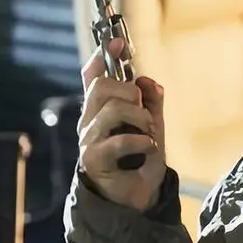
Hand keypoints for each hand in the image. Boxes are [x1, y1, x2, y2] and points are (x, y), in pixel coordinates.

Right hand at [78, 39, 165, 210]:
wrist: (137, 199)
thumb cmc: (141, 163)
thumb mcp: (153, 128)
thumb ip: (152, 104)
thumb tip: (148, 80)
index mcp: (100, 110)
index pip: (93, 76)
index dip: (104, 56)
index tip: (119, 42)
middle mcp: (90, 121)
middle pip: (101, 87)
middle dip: (129, 92)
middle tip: (144, 111)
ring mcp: (89, 140)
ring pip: (111, 109)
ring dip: (139, 118)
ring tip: (149, 134)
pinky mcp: (94, 159)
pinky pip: (117, 139)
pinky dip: (140, 140)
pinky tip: (149, 148)